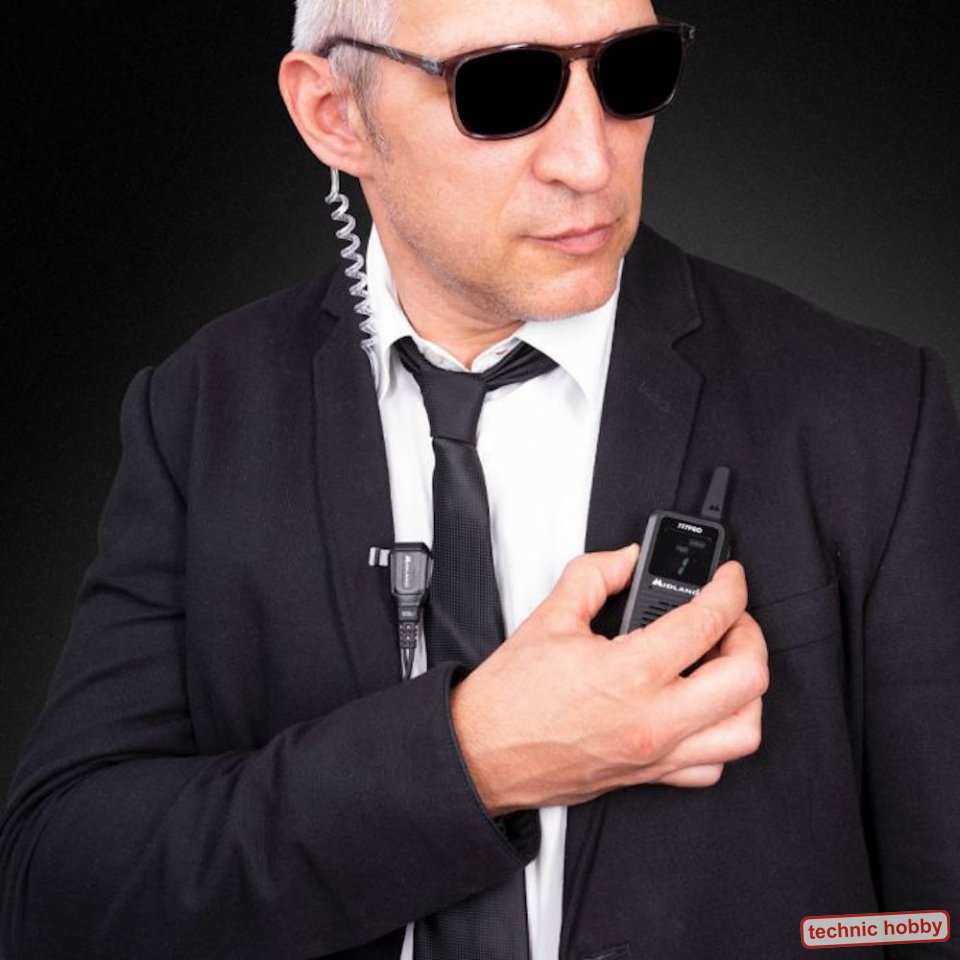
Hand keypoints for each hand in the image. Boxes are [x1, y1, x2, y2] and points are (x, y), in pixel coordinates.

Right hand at [450, 546, 767, 814]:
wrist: (482, 754)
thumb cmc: (509, 700)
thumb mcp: (549, 618)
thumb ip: (594, 576)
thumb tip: (627, 559)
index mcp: (629, 674)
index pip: (707, 622)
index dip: (729, 589)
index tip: (729, 578)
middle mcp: (652, 719)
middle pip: (747, 678)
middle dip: (750, 636)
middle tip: (730, 617)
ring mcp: (655, 754)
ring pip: (743, 730)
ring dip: (746, 690)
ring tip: (726, 663)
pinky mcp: (648, 777)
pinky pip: (711, 766)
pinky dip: (720, 734)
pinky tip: (702, 709)